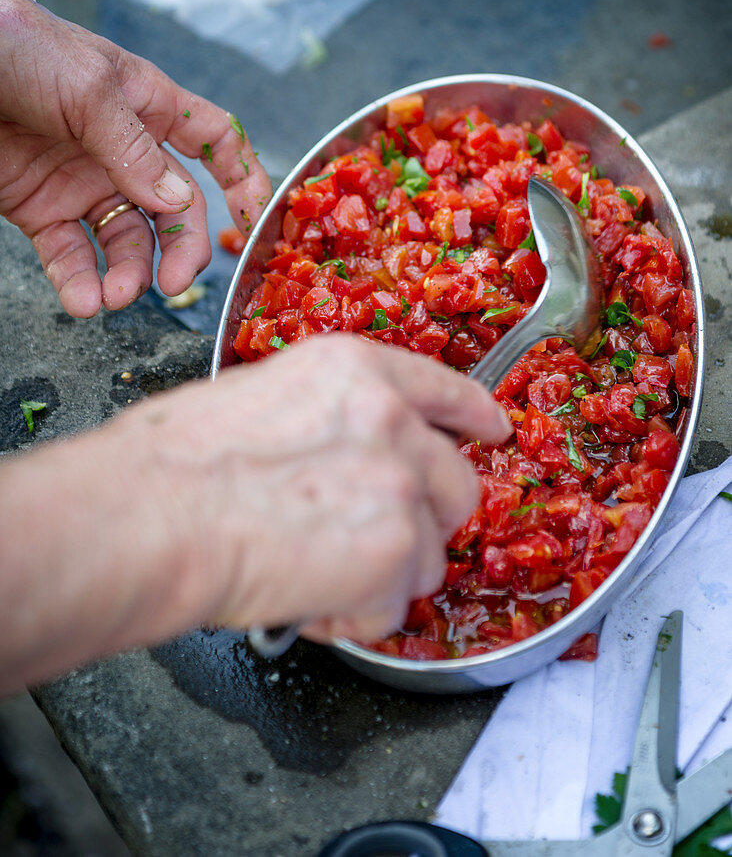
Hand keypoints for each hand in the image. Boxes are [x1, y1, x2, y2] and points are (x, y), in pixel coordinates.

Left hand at [0, 0, 270, 316]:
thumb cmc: (16, 44)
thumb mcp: (88, 86)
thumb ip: (134, 148)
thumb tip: (177, 202)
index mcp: (147, 106)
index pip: (213, 144)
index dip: (243, 180)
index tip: (258, 222)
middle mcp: (123, 150)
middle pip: (175, 210)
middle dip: (181, 249)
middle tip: (174, 282)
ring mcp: (84, 182)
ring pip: (126, 241)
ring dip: (129, 275)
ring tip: (116, 297)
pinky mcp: (40, 209)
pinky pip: (71, 255)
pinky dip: (80, 282)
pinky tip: (84, 301)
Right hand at [123, 335, 511, 644]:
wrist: (153, 514)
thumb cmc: (173, 463)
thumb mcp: (258, 399)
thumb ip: (325, 419)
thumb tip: (339, 453)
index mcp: (354, 372)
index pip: (443, 389)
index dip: (474, 415)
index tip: (491, 430)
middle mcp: (391, 419)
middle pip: (456, 483)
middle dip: (422, 523)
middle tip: (371, 544)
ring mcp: (400, 482)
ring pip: (429, 553)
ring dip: (380, 576)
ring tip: (313, 574)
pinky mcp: (394, 549)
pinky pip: (394, 604)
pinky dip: (354, 616)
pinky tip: (305, 598)